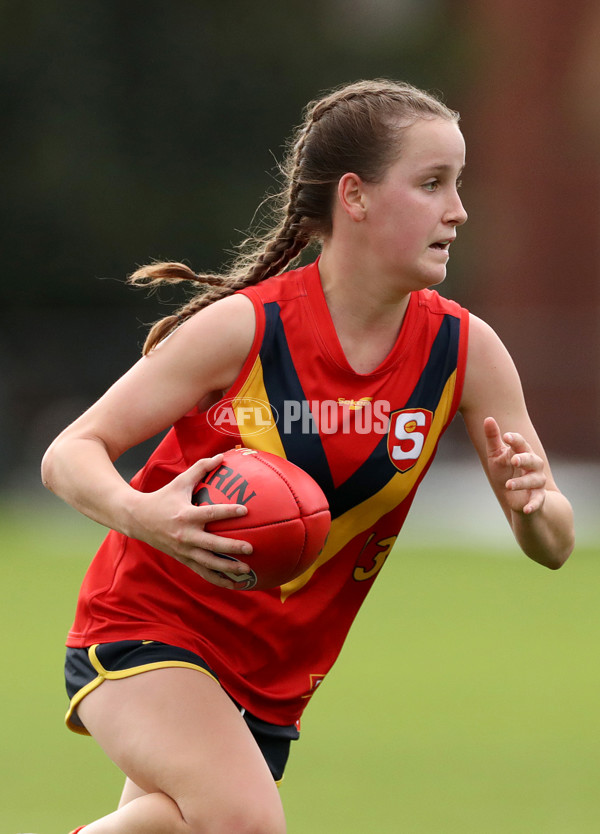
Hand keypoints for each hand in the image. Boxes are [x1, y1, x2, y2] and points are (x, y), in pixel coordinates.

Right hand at [131, 454, 253, 588]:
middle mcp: (185, 536)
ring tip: (247, 571)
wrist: (137, 519)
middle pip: (212, 545)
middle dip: (232, 548)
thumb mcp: (180, 482)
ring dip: (228, 569)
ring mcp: (184, 551)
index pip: (210, 514)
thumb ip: (201, 469)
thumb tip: (221, 456)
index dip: (228, 511)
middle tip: (251, 548)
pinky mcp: (183, 560)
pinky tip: (236, 584)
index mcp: (186, 516)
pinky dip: (219, 580)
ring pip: (209, 564)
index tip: (245, 510)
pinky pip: (203, 573)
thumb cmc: (163, 498)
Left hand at [483, 417, 546, 514]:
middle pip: (533, 460)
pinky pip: (538, 501)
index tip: (506, 436)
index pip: (521, 443)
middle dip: (524, 459)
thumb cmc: (505, 471)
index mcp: (523, 452)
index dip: (515, 440)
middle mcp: (533, 466)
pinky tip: (525, 508)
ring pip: (534, 480)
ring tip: (508, 485)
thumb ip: (493, 438)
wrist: (515, 497)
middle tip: (514, 460)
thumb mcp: (496, 456)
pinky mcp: (537, 498)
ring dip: (522, 482)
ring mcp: (536, 482)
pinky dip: (533, 505)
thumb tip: (488, 418)